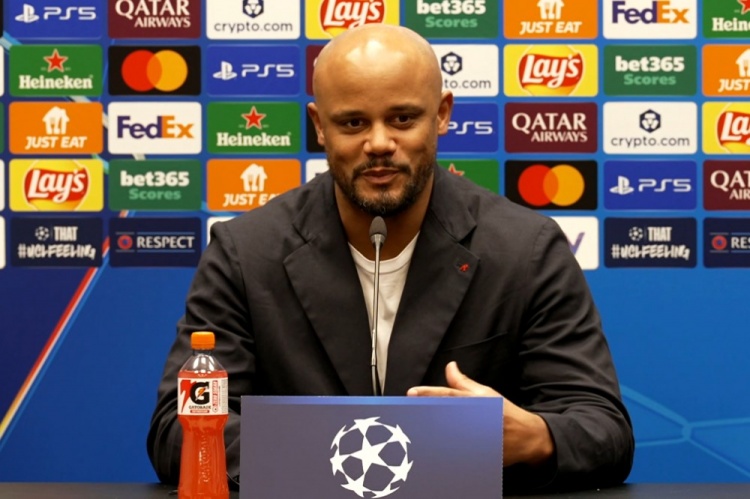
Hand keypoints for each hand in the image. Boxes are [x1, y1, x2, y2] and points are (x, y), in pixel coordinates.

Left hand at [407, 361, 554, 466]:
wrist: (527, 438)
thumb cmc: (504, 413)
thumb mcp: (485, 393)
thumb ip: (463, 382)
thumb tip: (450, 367)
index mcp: (474, 402)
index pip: (447, 396)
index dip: (428, 393)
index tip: (411, 393)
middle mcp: (473, 419)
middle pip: (443, 416)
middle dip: (425, 414)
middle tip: (407, 412)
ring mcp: (474, 437)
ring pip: (447, 435)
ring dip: (431, 432)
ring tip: (415, 430)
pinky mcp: (475, 453)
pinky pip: (456, 451)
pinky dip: (444, 448)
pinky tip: (431, 448)